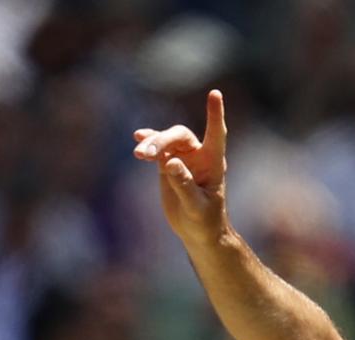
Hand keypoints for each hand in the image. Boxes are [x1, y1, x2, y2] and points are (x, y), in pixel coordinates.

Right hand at [133, 89, 230, 245]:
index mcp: (214, 163)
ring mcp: (183, 158)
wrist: (198, 231)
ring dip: (152, 143)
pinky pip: (157, 148)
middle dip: (163, 140)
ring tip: (138, 154)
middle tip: (146, 154)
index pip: (216, 134)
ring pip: (166, 140)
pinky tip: (137, 137)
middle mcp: (199, 155)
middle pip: (180, 135)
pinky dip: (147, 142)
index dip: (215, 115)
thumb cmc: (205, 220)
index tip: (215, 93)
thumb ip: (184, 184)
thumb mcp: (196, 206)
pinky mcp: (168, 164)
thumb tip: (172, 162)